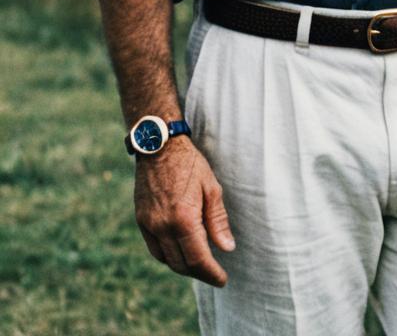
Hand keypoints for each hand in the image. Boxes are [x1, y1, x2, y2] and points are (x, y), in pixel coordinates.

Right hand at [134, 138, 235, 285]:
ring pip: (166, 260)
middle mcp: (163, 226)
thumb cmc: (190, 164)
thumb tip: (226, 248)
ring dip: (183, 267)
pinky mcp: (141, 220)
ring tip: (200, 264)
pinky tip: (180, 251)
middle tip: (214, 274)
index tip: (222, 279)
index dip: (211, 273)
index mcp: (183, 218)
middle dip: (199, 273)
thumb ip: (217, 221)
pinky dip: (168, 256)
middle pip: (181, 264)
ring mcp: (149, 224)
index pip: (198, 259)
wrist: (159, 146)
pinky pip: (154, 249)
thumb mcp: (211, 188)